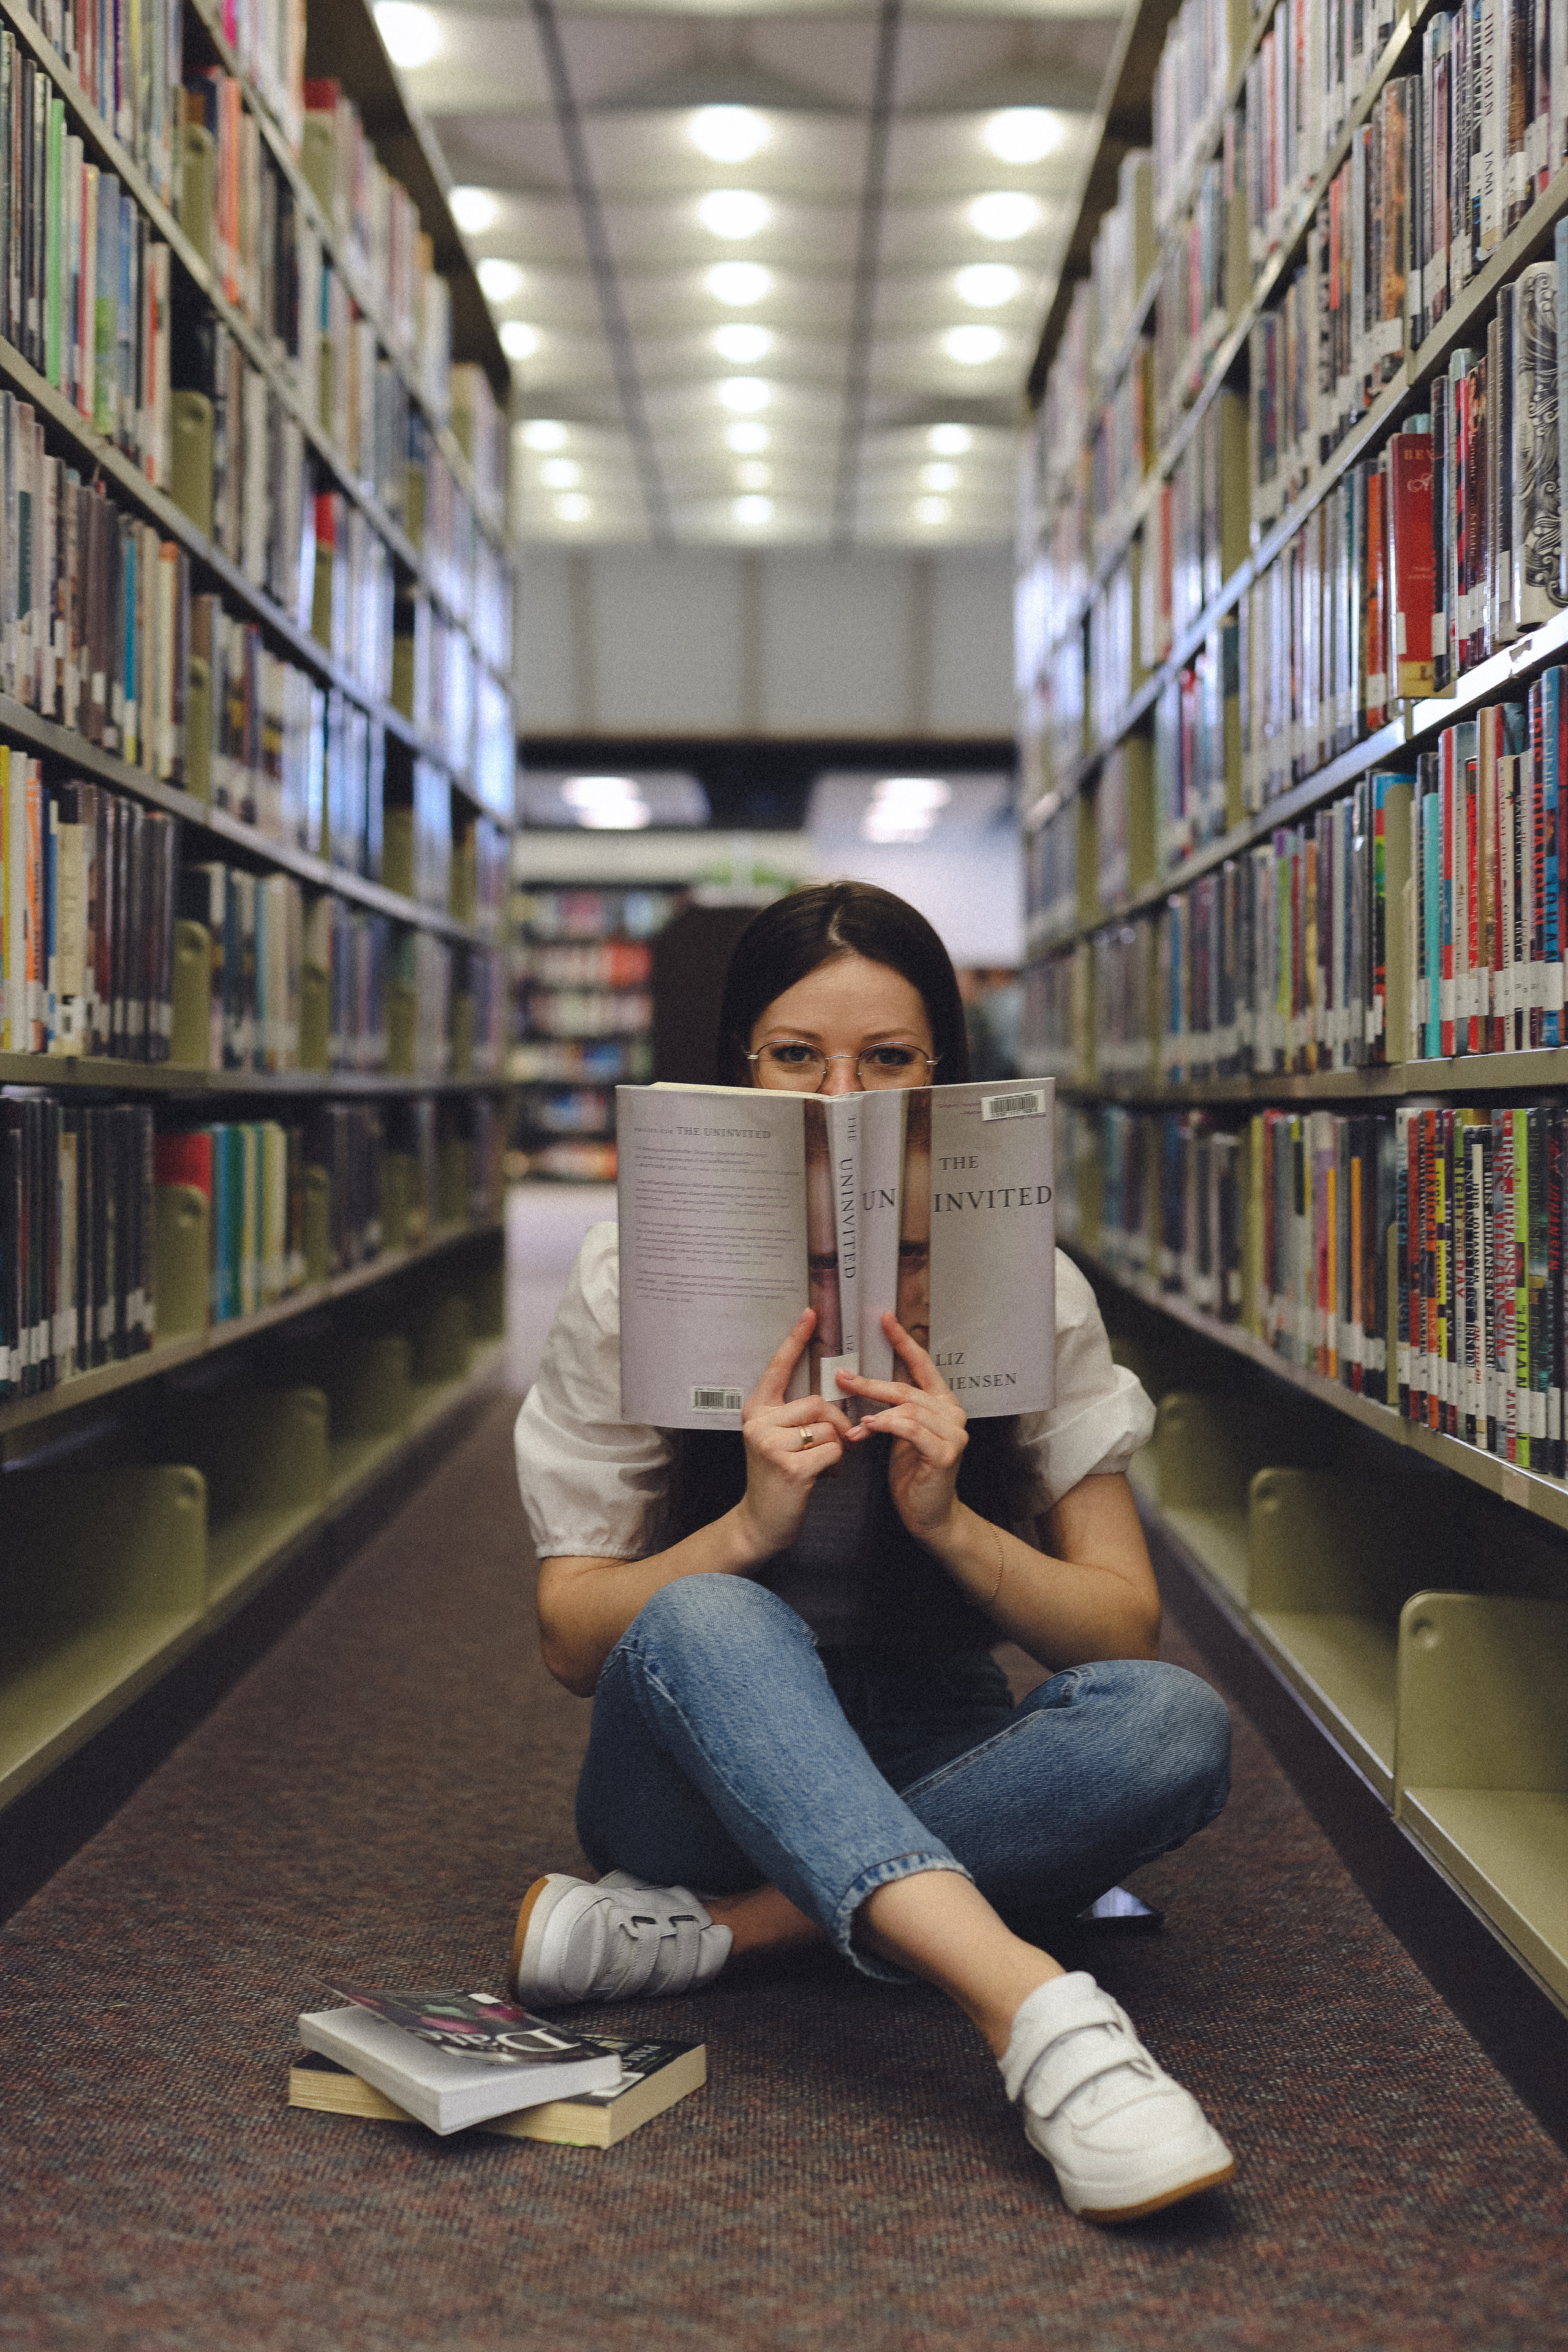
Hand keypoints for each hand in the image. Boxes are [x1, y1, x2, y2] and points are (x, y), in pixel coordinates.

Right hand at [735, 1309, 853, 1561]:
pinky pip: (833, 1449)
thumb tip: (833, 1397)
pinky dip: (837, 1464)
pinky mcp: (789, 1467)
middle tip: (834, 1447)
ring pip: (829, 1427)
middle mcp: (759, 1422)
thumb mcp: (779, 1440)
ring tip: (822, 1466)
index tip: (810, 1312)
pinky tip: (823, 1477)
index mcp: (757, 1410)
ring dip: (838, 1448)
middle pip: (819, 1402)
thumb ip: (796, 1416)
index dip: (795, 1339)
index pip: (778, 1367)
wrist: (761, 1523)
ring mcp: (770, 1444)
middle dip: (837, 1424)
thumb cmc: (779, 1479)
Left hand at [837, 1312, 967, 1543]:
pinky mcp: (946, 1452)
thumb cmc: (913, 1473)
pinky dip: (886, 1426)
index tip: (884, 1319)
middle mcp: (953, 1412)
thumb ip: (893, 1409)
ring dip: (874, 1412)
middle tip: (841, 1377)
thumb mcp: (900, 1434)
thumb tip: (860, 1384)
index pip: (922, 1365)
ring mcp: (954, 1432)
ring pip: (907, 1408)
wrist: (929, 1514)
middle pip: (906, 1388)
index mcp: (942, 1403)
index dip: (903, 1341)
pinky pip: (910, 1429)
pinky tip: (866, 1430)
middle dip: (870, 1383)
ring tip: (851, 1424)